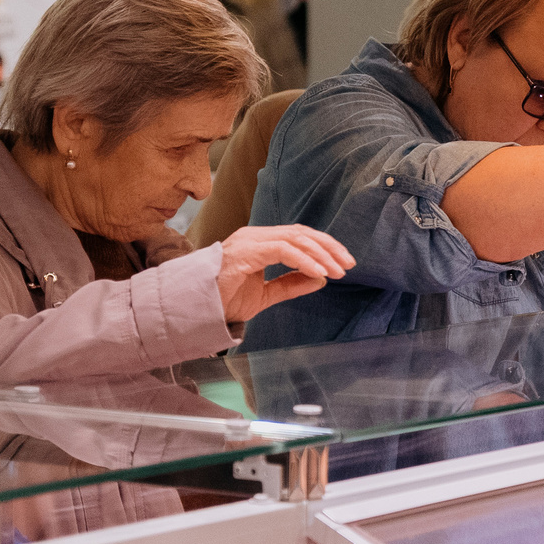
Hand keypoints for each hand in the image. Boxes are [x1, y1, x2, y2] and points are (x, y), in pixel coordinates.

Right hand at [214, 224, 353, 321]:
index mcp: (260, 243)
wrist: (194, 310)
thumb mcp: (265, 295)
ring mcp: (249, 242)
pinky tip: (318, 272)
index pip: (299, 236)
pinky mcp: (245, 253)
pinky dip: (304, 260)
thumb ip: (290, 284)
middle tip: (348, 265)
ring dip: (320, 254)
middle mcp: (255, 236)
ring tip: (337, 270)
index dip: (324, 246)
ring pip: (294, 238)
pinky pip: (282, 251)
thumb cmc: (222, 300)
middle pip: (301, 233)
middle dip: (329, 248)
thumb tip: (321, 279)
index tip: (344, 263)